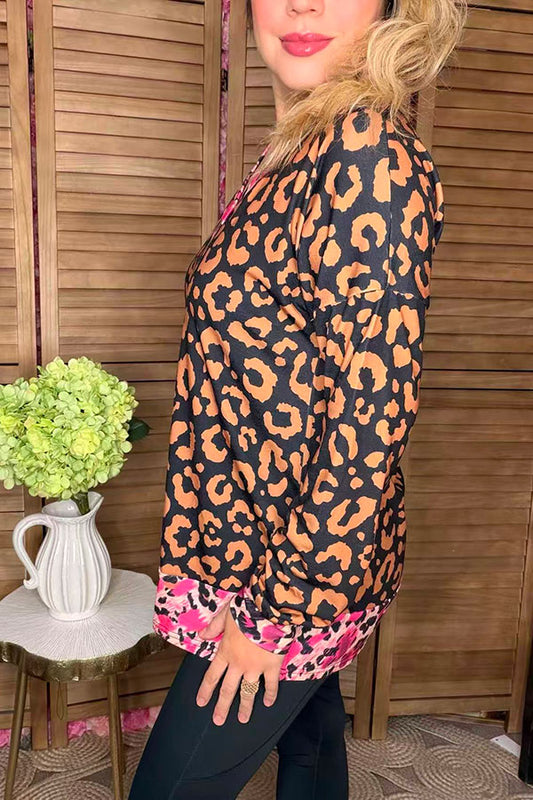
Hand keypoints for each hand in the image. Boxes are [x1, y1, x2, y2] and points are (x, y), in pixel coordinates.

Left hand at [196, 604, 283, 725]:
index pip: (212, 675)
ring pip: (248, 692)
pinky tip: (268, 703)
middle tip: (218, 721)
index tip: (201, 702)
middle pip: (228, 689)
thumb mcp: (225, 615)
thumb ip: (214, 627)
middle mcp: (238, 665)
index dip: (206, 690)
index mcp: (225, 653)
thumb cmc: (245, 610)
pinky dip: (270, 694)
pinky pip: (270, 684)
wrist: (267, 611)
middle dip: (222, 706)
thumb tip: (201, 635)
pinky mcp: (271, 667)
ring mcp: (255, 668)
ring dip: (245, 707)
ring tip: (242, 719)